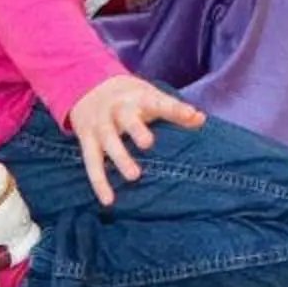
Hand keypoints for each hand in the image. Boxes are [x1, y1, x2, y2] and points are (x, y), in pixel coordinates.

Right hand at [65, 72, 205, 205]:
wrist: (88, 86)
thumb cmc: (131, 98)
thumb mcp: (151, 97)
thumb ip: (174, 109)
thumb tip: (200, 119)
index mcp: (139, 97)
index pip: (159, 101)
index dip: (175, 108)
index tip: (192, 115)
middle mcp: (118, 109)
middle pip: (127, 118)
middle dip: (136, 129)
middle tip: (148, 143)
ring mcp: (100, 124)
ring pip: (108, 141)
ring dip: (120, 158)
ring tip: (134, 176)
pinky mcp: (87, 139)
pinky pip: (92, 162)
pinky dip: (99, 182)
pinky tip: (108, 200)